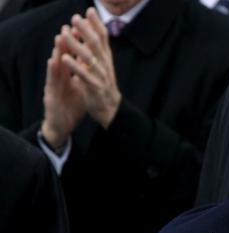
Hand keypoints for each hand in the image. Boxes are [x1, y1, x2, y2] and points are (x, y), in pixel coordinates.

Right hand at [41, 30, 87, 150]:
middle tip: (69, 27)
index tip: (83, 32)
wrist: (63, 126)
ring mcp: (54, 86)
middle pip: (63, 58)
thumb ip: (86, 76)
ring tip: (59, 39)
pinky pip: (51, 82)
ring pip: (55, 66)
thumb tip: (95, 65)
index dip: (78, 46)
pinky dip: (52, 71)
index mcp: (70, 77)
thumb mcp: (82, 89)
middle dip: (66, 43)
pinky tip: (52, 61)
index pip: (74, 59)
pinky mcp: (50, 96)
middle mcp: (61, 78)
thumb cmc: (72, 106)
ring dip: (57, 52)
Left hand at [59, 9, 120, 127]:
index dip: (97, 24)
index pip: (103, 37)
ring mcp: (101, 75)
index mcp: (105, 57)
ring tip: (64, 34)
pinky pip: (84, 75)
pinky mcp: (95, 87)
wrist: (110, 108)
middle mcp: (105, 64)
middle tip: (75, 18)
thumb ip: (93, 48)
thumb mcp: (99, 64)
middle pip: (96, 44)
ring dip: (76, 45)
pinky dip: (75, 66)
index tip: (89, 10)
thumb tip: (87, 29)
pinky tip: (64, 58)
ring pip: (89, 58)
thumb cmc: (101, 83)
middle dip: (85, 30)